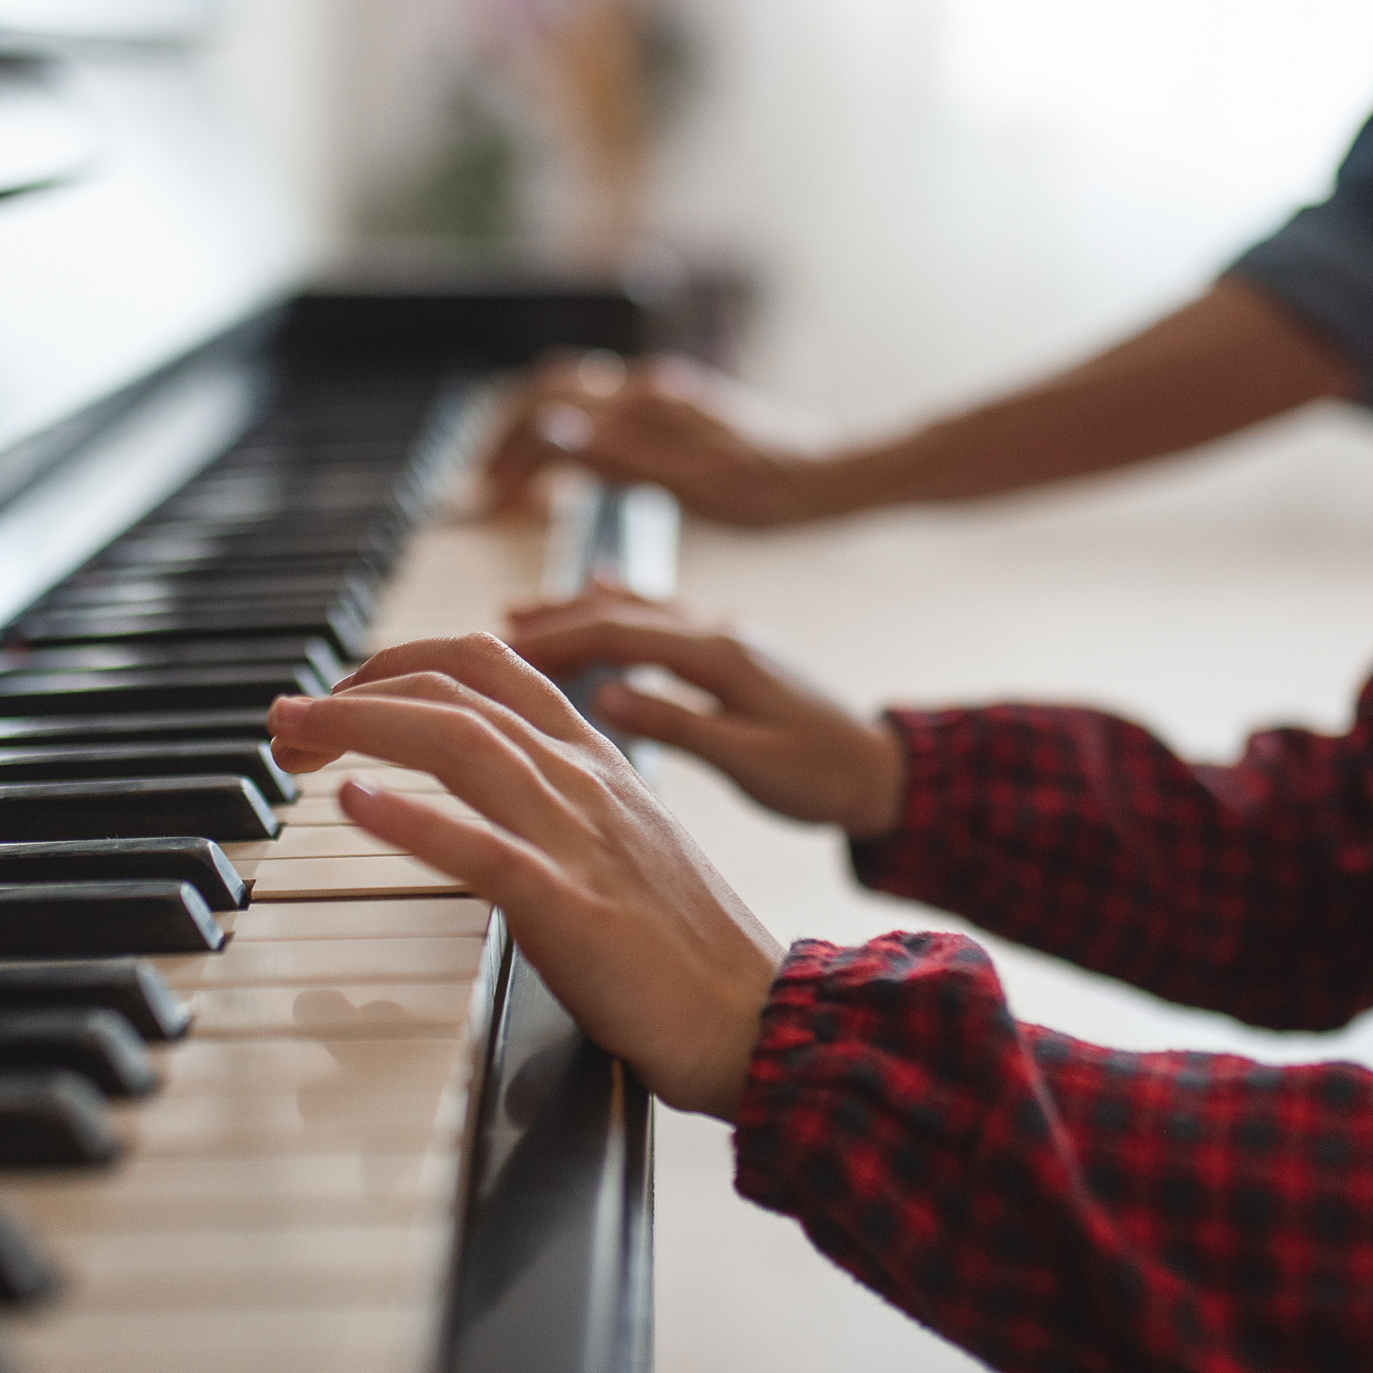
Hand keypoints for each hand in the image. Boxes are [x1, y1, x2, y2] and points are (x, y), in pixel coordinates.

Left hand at [266, 634, 784, 1120]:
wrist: (756, 1015)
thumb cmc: (686, 947)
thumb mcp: (616, 844)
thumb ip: (554, 804)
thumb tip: (476, 791)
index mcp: (595, 761)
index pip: (490, 663)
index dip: (401, 659)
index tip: (341, 689)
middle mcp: (584, 780)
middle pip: (457, 691)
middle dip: (357, 691)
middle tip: (288, 720)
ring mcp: (580, 838)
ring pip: (462, 742)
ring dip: (362, 728)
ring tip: (296, 738)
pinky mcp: (572, 907)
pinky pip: (483, 847)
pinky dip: (411, 818)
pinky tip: (354, 805)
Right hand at [479, 349, 840, 526]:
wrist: (829, 478)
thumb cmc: (771, 493)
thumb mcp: (697, 487)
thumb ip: (620, 457)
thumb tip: (551, 430)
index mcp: (645, 407)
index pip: (547, 415)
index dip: (509, 457)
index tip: (488, 500)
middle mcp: (646, 390)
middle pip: (547, 390)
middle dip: (505, 435)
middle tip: (485, 486)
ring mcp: (658, 395)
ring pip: (569, 393)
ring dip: (530, 428)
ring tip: (512, 477)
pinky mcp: (671, 408)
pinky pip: (597, 408)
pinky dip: (563, 433)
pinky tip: (567, 469)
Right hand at [507, 584, 905, 838]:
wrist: (886, 773)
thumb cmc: (824, 776)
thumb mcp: (750, 761)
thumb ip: (678, 725)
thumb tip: (605, 695)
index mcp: (721, 654)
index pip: (618, 632)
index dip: (555, 639)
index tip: (499, 652)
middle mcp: (720, 631)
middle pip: (618, 611)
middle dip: (551, 620)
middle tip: (486, 636)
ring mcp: (726, 636)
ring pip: (636, 609)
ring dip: (576, 612)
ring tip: (517, 620)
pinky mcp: (731, 652)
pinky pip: (660, 619)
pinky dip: (617, 610)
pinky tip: (595, 596)